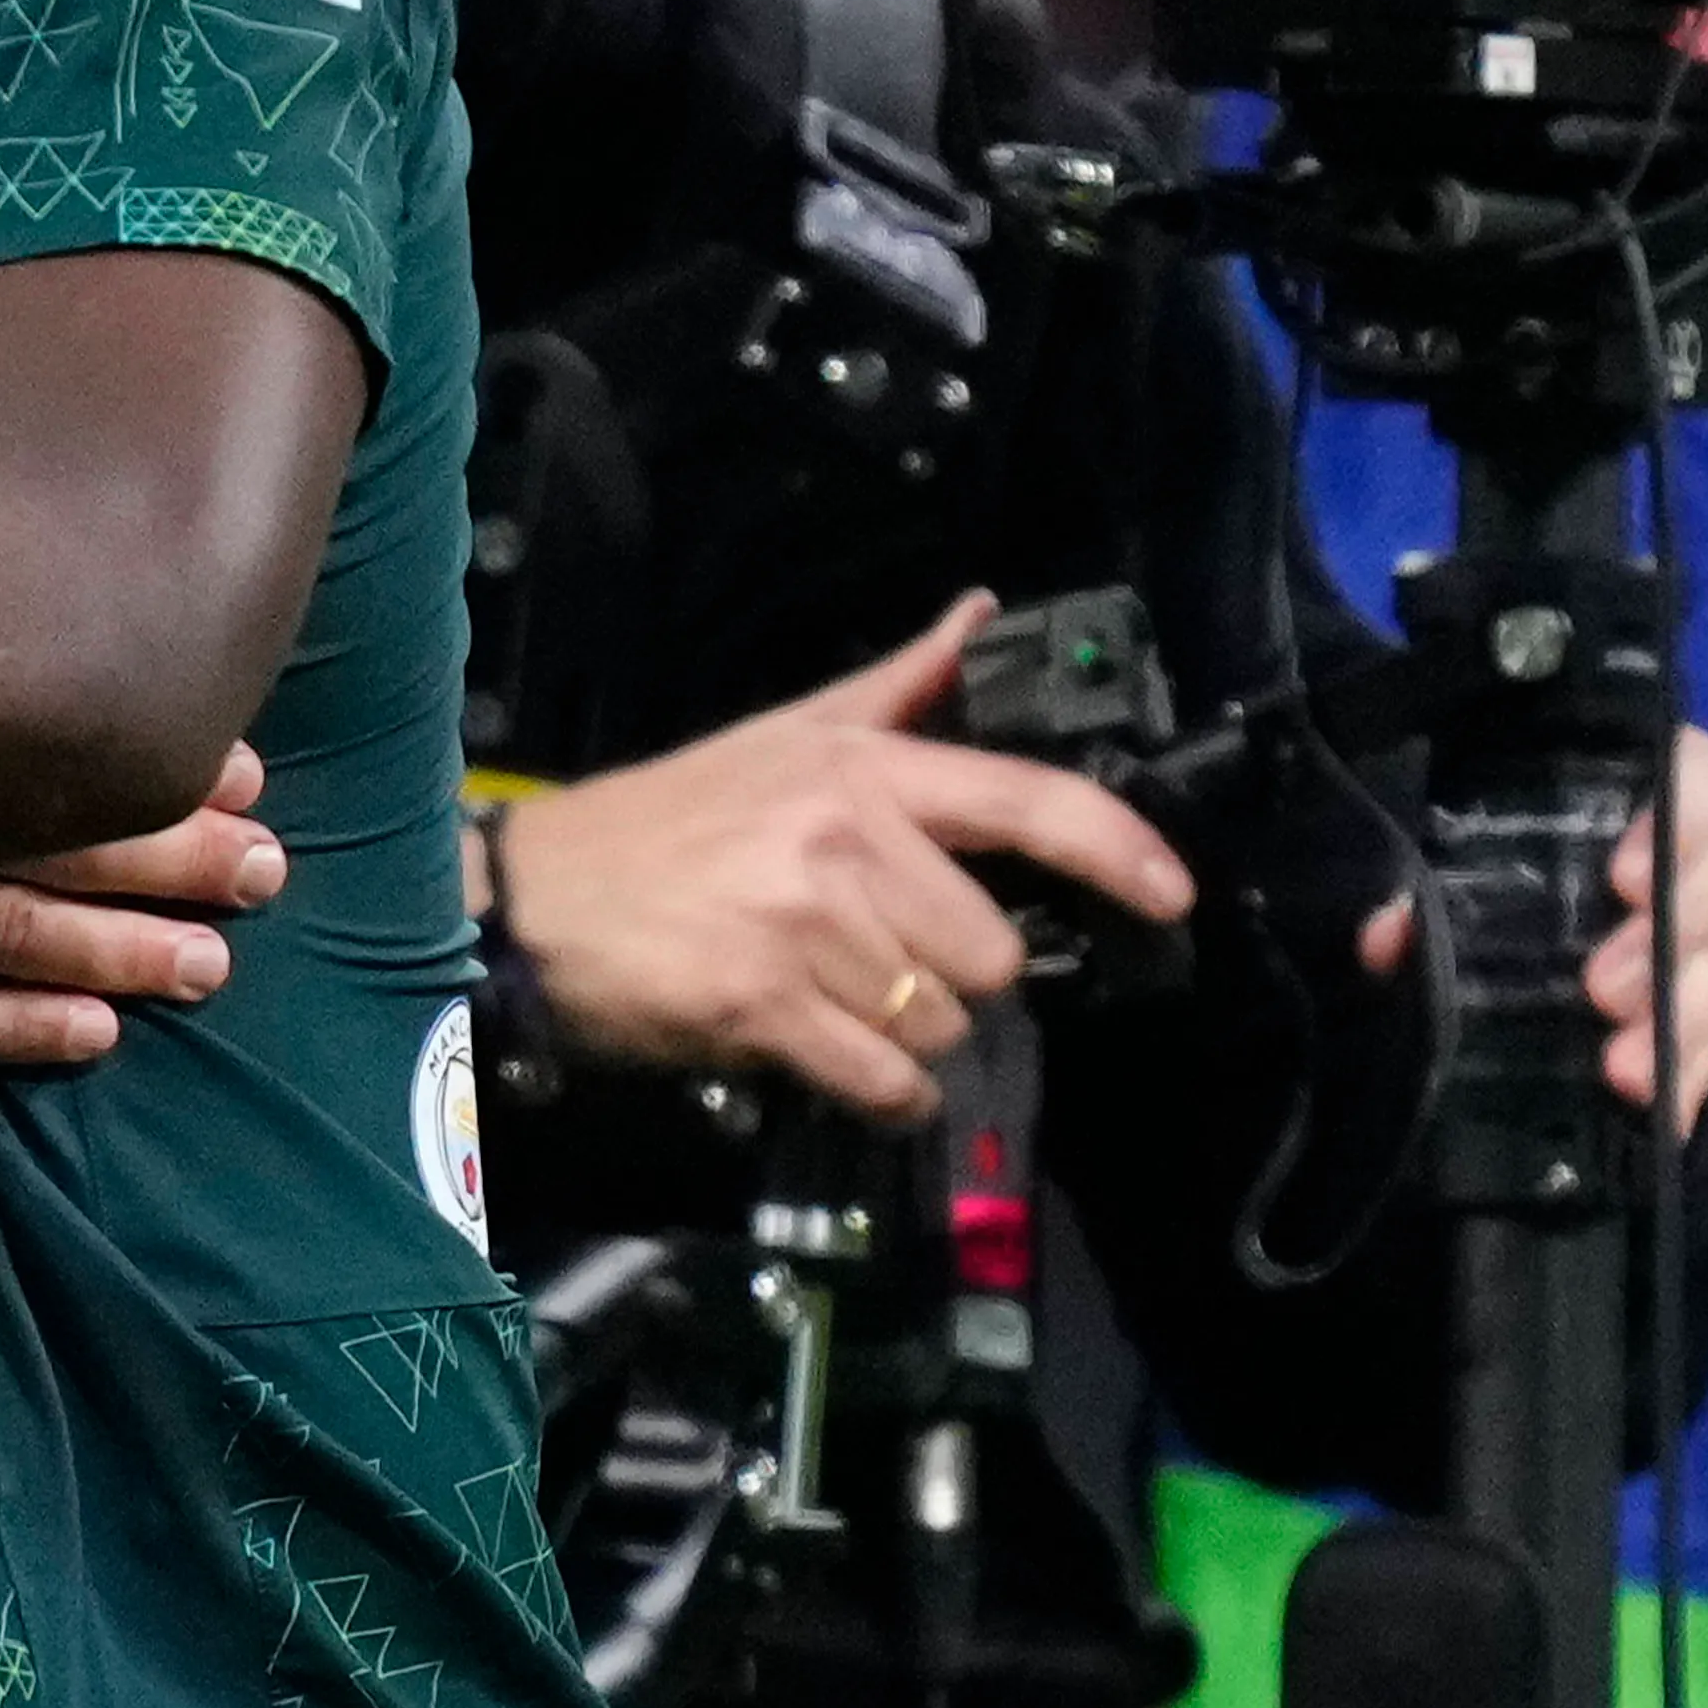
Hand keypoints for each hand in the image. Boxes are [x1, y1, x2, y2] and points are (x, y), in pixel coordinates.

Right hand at [0, 749, 289, 1069]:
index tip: (231, 754)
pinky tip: (89, 1036)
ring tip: (213, 962)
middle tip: (269, 866)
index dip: (142, 760)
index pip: (38, 748)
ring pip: (13, 940)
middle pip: (52, 843)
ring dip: (123, 952)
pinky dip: (13, 1028)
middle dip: (171, 857)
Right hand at [485, 595, 1200, 1123]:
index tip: (1170, 893)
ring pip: (940, 1022)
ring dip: (903, 1034)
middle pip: (989, 951)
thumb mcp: (782, 738)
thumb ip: (896, 688)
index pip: (1023, 799)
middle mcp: (844, 838)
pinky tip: (830, 1059)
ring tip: (828, 998)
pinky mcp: (764, 1004)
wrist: (537, 900)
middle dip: (947, 975)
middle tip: (871, 957)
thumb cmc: (668, 822)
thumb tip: (979, 614)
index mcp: (860, 770)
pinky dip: (880, 1092)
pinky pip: (886, 1079)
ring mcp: (805, 924)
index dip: (1116, 849)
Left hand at [1341, 718, 1707, 1129]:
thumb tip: (1390, 937)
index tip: (1621, 883)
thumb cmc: (1526, 874)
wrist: (1577, 928)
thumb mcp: (1472, 876)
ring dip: (1700, 1011)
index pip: (1698, 772)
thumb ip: (1436, 897)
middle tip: (1602, 994)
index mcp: (1665, 772)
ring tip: (1627, 1068)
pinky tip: (1670, 1105)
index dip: (1677, 823)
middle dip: (1677, 936)